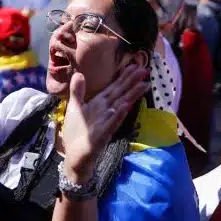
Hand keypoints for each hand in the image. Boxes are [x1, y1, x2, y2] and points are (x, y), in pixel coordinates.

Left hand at [61, 66, 148, 181]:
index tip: (135, 65)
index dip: (124, 76)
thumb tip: (79, 74)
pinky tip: (125, 106)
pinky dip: (118, 115)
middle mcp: (106, 111)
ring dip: (131, 96)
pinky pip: (112, 123)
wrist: (75, 156)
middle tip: (146, 70)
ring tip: (144, 85)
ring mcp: (106, 122)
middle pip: (121, 93)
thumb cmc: (77, 132)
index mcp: (100, 103)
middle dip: (133, 82)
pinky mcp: (102, 134)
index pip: (115, 87)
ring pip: (121, 106)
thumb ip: (78, 91)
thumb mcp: (75, 107)